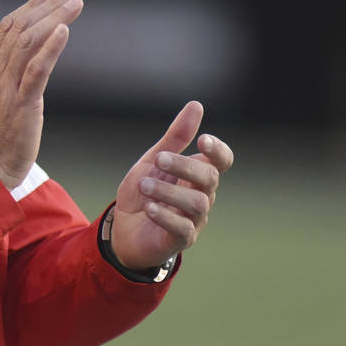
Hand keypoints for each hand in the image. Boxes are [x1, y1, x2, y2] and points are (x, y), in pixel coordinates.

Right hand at [0, 0, 84, 188]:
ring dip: (55, 18)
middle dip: (49, 6)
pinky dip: (50, 48)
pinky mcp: (21, 104)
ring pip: (29, 41)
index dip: (31, 7)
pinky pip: (35, 71)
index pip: (7, 25)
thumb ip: (1, 75)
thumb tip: (18, 58)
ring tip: (76, 3)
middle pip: (21, 26)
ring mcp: (6, 87)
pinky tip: (63, 31)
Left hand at [110, 101, 233, 269]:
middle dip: (184, 166)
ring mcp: (194, 219)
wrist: (123, 228)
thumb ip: (176, 136)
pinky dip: (166, 216)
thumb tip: (196, 105)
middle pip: (209, 178)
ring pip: (197, 203)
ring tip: (143, 185)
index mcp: (197, 174)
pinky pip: (183, 228)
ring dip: (168, 192)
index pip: (222, 161)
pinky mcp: (182, 240)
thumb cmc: (145, 191)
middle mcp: (202, 195)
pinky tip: (149, 207)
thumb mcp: (154, 160)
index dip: (218, 151)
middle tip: (158, 159)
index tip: (202, 140)